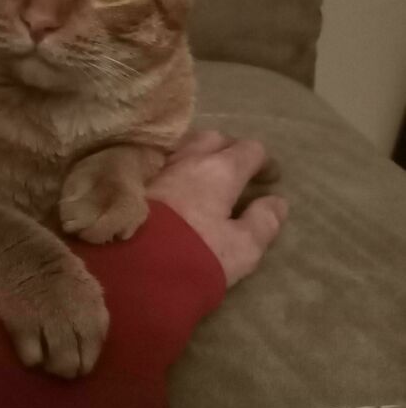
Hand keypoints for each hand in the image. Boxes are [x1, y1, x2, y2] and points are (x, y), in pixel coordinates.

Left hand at [146, 131, 287, 286]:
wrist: (130, 269)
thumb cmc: (193, 256)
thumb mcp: (241, 248)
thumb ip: (263, 223)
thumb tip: (278, 202)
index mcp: (219, 170)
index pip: (249, 149)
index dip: (264, 162)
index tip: (269, 177)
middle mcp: (187, 159)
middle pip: (214, 138)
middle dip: (230, 149)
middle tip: (238, 171)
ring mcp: (157, 168)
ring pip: (184, 146)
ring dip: (199, 154)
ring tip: (205, 174)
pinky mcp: (133, 182)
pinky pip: (160, 162)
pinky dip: (175, 166)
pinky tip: (175, 184)